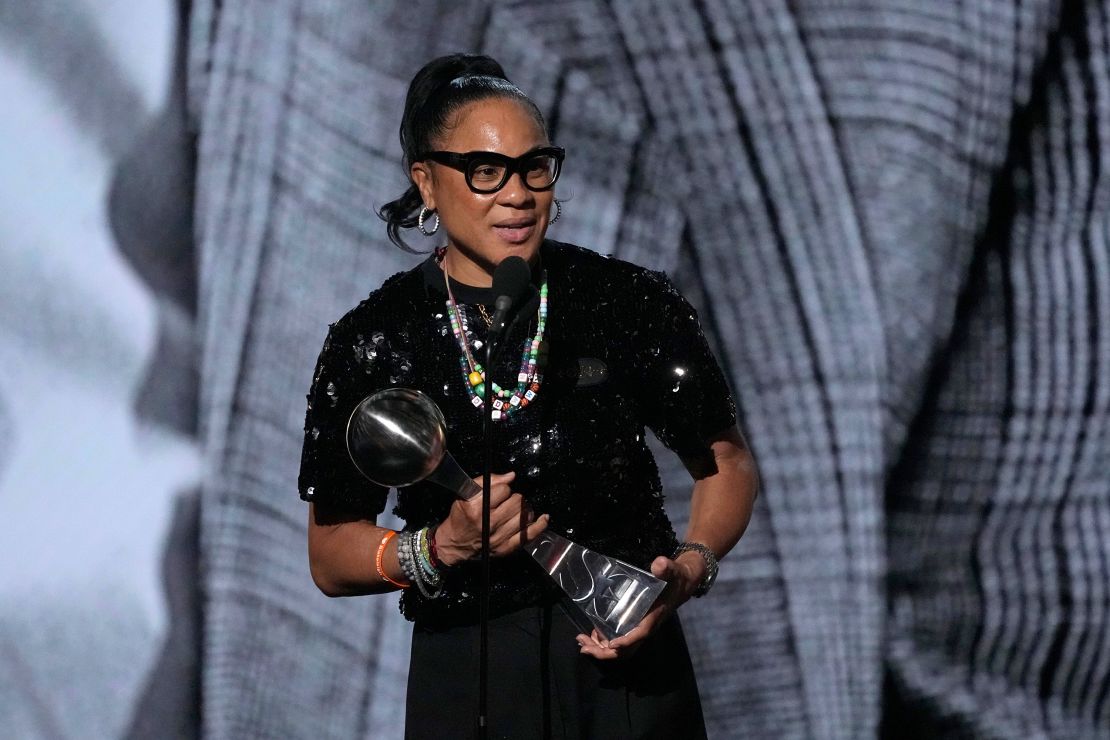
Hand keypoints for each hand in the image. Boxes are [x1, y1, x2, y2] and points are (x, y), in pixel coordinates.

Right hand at [434, 472, 548, 565]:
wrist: (454, 544)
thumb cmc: (460, 517)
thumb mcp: (466, 495)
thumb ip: (488, 481)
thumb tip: (511, 476)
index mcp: (476, 508)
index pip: (503, 490)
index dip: (503, 488)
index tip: (499, 493)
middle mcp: (488, 524)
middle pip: (517, 502)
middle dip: (515, 498)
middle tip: (509, 501)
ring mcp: (498, 538)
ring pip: (524, 516)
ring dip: (524, 509)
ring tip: (518, 510)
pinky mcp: (505, 548)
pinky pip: (529, 535)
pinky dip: (539, 525)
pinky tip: (543, 518)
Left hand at [575, 551, 706, 660]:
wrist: (682, 583)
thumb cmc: (676, 578)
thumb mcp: (672, 571)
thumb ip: (666, 568)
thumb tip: (660, 563)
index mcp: (654, 617)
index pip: (640, 633)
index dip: (626, 641)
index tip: (611, 643)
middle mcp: (645, 627)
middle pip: (626, 649)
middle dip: (605, 652)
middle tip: (583, 647)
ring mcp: (639, 628)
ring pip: (620, 648)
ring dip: (600, 648)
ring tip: (581, 642)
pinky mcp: (634, 625)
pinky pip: (619, 640)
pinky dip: (604, 641)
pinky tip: (591, 634)